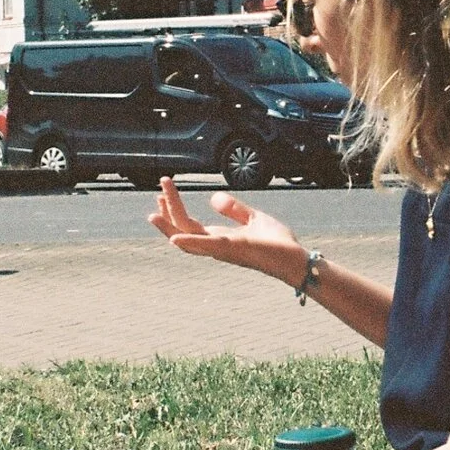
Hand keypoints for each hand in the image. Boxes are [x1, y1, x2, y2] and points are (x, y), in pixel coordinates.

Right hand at [149, 178, 306, 285]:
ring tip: (154, 212)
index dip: (174, 208)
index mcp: (219, 238)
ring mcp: (222, 249)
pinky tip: (174, 237)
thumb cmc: (277, 244)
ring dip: (170, 225)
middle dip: (168, 212)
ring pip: (187, 238)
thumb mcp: (254, 219)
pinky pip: (206, 246)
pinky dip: (190, 242)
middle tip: (158, 190)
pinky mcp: (232, 249)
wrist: (295, 259)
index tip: (163, 191)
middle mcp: (216, 246)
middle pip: (183, 229)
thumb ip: (234, 209)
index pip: (189, 223)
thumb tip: (212, 198)